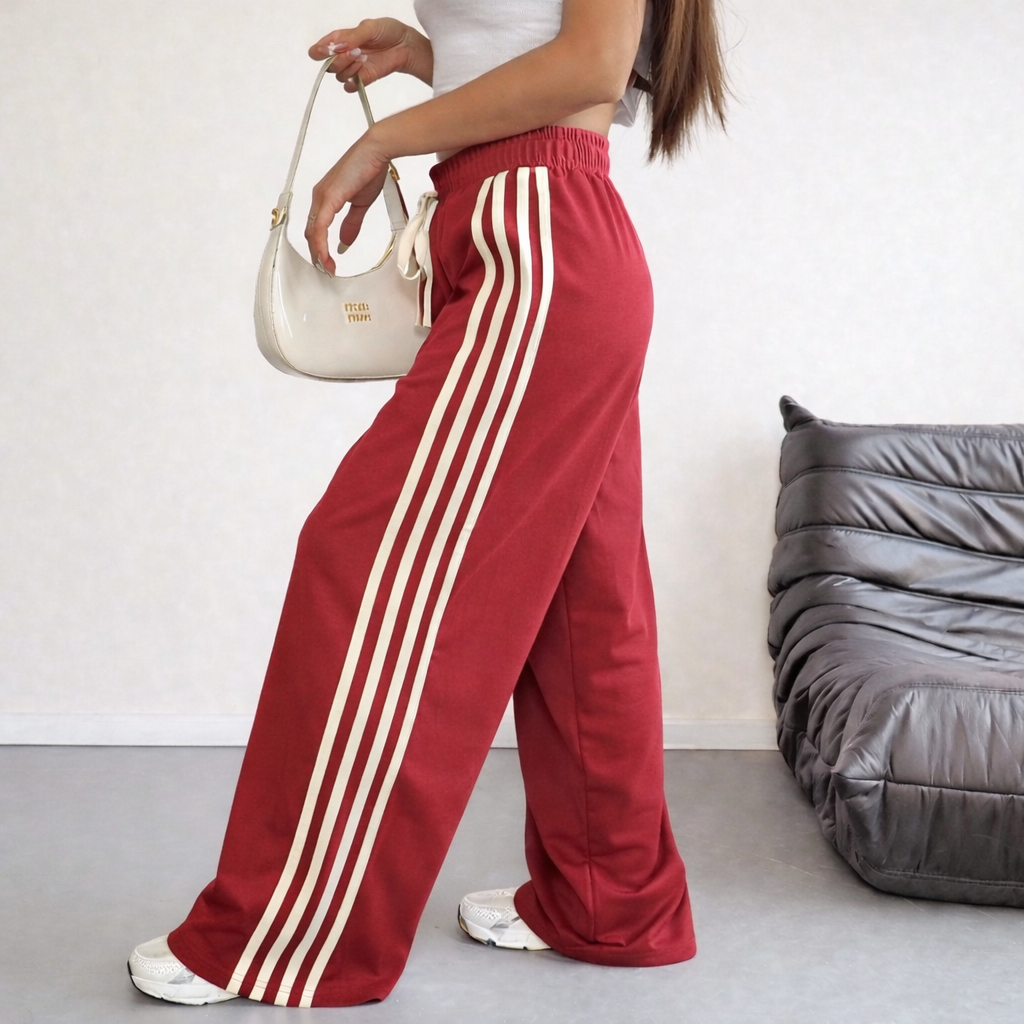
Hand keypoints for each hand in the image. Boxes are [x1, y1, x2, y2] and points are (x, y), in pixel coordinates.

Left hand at [304, 132, 389, 275]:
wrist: (376, 151)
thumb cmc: (369, 169)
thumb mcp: (360, 204)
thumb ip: (351, 224)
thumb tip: (343, 243)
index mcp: (325, 198)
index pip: (317, 229)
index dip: (319, 248)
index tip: (328, 264)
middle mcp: (319, 197)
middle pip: (311, 232)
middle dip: (317, 254)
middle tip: (326, 270)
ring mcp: (322, 196)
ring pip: (313, 231)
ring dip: (318, 252)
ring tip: (326, 267)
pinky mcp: (328, 197)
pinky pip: (320, 226)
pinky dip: (321, 243)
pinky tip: (325, 255)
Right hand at [309, 18, 432, 90]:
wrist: (405, 45)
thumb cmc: (387, 32)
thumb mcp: (369, 27)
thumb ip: (352, 37)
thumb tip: (337, 47)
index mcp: (341, 39)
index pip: (320, 48)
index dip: (319, 51)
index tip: (326, 50)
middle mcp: (344, 55)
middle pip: (329, 65)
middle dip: (340, 59)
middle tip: (356, 51)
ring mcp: (353, 68)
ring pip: (339, 76)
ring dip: (349, 68)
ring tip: (364, 58)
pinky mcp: (363, 79)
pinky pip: (349, 87)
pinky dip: (353, 83)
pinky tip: (361, 72)